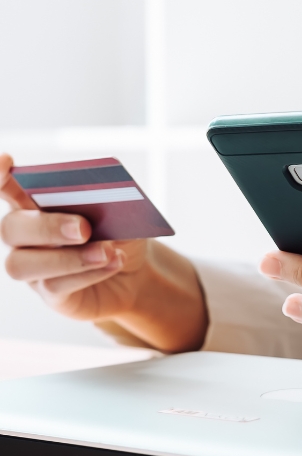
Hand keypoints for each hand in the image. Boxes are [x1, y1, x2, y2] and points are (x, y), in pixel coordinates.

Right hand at [0, 154, 206, 351]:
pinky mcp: (50, 294)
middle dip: (47, 226)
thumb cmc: (120, 233)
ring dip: (68, 257)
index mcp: (36, 204)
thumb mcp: (120, 211)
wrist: (136, 272)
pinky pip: (55, 285)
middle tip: (84, 228)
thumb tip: (99, 193)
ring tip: (105, 251)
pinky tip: (113, 262)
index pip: (6, 187)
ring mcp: (34, 268)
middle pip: (12, 228)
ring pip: (23, 263)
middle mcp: (26, 236)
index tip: (6, 162)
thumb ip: (104, 199)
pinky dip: (88, 273)